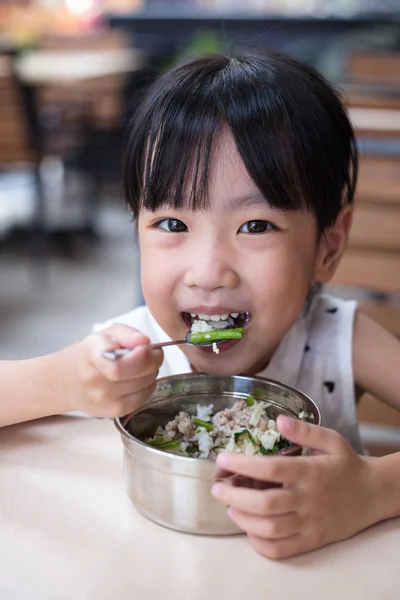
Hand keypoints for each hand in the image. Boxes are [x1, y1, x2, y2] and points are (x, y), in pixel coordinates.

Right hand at [57, 323, 162, 417]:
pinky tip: (138, 379)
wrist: (69, 382)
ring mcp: (104, 399)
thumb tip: (144, 341)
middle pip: (139, 372)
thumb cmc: (91, 355)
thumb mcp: (105, 334)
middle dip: (153, 359)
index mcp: (91, 355)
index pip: (118, 364)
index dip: (140, 354)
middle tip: (151, 353)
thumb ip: (127, 334)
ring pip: (146, 384)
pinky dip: (147, 386)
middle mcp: (95, 380)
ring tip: (141, 366)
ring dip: (151, 372)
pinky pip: (144, 397)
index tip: (145, 346)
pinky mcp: (115, 412)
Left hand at [211, 416, 380, 558]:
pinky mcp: (313, 541)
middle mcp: (309, 500)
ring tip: (230, 507)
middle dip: (234, 497)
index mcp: (311, 472)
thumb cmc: (346, 465)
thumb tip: (279, 420)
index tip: (222, 459)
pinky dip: (260, 543)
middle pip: (265, 504)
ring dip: (243, 519)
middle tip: (217, 488)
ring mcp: (311, 523)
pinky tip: (249, 529)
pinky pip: (282, 549)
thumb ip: (305, 431)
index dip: (243, 464)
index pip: (271, 470)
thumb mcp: (331, 440)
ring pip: (270, 529)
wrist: (373, 494)